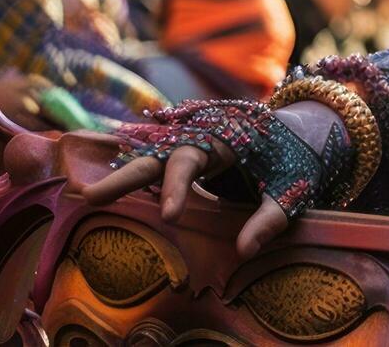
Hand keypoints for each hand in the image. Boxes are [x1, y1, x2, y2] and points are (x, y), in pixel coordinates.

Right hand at [80, 138, 291, 257]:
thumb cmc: (297, 162)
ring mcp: (195, 146)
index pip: (190, 159)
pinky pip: (160, 167)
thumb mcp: (293, 190)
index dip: (176, 187)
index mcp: (226, 137)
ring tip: (87, 197)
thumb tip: (244, 252)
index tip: (168, 216)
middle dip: (125, 175)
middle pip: (158, 154)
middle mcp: (203, 137)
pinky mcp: (192, 159)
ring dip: (123, 177)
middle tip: (92, 196)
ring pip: (153, 159)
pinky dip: (137, 178)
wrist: (301, 135)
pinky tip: (110, 193)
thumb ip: (270, 218)